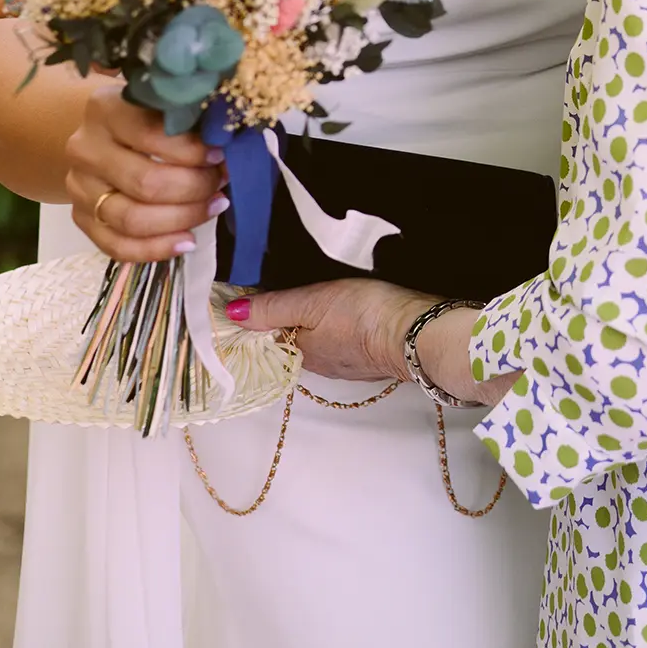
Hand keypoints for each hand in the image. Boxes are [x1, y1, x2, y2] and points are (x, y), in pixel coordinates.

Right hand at [65, 81, 226, 262]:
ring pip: (132, 219)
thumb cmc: (144, 115)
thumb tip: (229, 146)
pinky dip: (157, 249)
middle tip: (221, 183)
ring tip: (213, 207)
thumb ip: (187, 118)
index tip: (220, 155)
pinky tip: (187, 241)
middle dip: (194, 188)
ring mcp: (79, 187)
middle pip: (145, 183)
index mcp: (105, 109)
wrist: (101, 133)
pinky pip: (117, 246)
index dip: (192, 151)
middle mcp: (85, 149)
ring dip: (182, 219)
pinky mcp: (80, 218)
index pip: (151, 136)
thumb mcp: (160, 103)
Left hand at [233, 277, 435, 381]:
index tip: (252, 291)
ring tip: (316, 292)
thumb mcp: (311, 303)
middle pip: (294, 337)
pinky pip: (343, 339)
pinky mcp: (371, 354)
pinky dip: (338, 325)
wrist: (417, 332)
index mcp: (299, 352)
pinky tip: (346, 309)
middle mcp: (319, 364)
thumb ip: (272, 307)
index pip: (268, 335)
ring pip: (319, 338)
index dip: (260, 314)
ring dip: (314, 321)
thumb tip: (229, 314)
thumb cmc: (362, 316)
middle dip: (288, 317)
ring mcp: (347, 362)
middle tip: (284, 283)